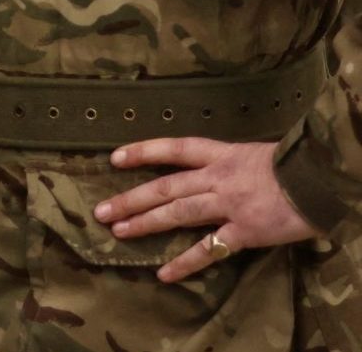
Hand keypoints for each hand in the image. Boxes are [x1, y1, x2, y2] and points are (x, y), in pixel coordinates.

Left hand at [95, 137, 321, 281]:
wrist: (322, 179)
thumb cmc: (296, 164)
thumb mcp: (257, 153)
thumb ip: (230, 163)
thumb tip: (211, 171)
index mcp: (222, 155)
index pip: (174, 149)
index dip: (143, 152)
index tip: (114, 158)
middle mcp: (218, 178)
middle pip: (165, 186)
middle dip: (131, 198)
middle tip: (101, 210)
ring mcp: (229, 205)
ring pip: (178, 213)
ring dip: (145, 223)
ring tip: (118, 232)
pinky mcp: (244, 231)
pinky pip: (208, 249)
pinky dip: (185, 262)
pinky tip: (164, 273)